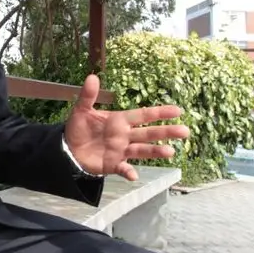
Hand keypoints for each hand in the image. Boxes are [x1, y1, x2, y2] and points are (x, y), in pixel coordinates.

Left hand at [64, 75, 188, 180]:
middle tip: (185, 131)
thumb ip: (88, 96)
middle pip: (148, 133)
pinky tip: (133, 175)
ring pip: (142, 150)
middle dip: (166, 132)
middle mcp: (125, 135)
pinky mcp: (113, 164)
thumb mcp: (81, 110)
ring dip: (155, 151)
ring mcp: (121, 151)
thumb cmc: (79, 128)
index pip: (143, 115)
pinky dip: (128, 172)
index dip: (159, 113)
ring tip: (170, 152)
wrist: (68, 149)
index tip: (177, 110)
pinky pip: (123, 168)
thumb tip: (92, 77)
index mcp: (120, 120)